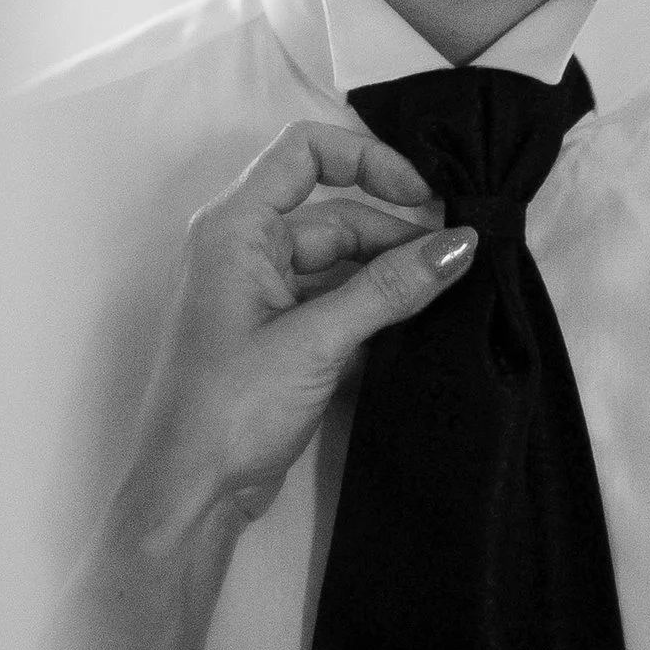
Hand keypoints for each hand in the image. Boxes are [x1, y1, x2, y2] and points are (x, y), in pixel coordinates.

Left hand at [119, 121, 470, 539]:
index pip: (305, 151)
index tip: (425, 196)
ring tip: (448, 295)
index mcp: (234, 228)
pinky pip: (334, 301)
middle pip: (334, 213)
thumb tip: (460, 244)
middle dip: (396, 233)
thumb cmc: (230, 408)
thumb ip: (391, 288)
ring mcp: (260, 295)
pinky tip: (418, 326)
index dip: (369, 160)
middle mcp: (244, 249)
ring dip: (389, 276)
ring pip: (340, 262)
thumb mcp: (317, 342)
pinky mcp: (277, 337)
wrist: (189, 498)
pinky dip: (373, 309)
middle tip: (458, 262)